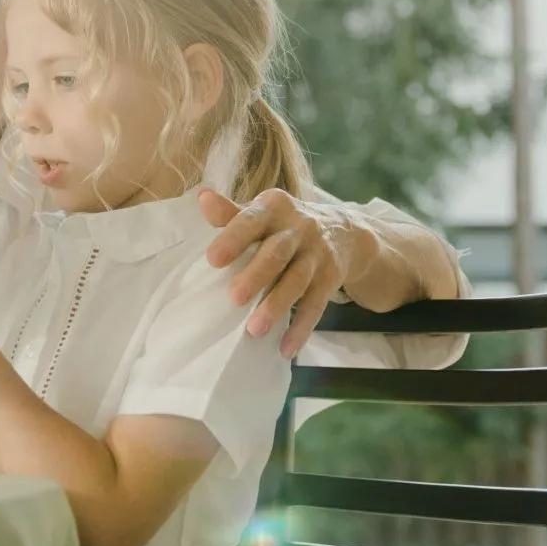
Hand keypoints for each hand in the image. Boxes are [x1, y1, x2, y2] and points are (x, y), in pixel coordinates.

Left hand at [200, 187, 345, 358]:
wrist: (344, 232)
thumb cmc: (285, 225)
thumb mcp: (263, 212)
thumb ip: (231, 212)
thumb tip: (202, 197)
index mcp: (275, 207)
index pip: (252, 219)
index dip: (234, 237)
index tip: (213, 258)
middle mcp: (300, 227)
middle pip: (278, 252)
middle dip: (256, 275)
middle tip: (234, 298)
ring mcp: (318, 254)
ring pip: (297, 281)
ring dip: (277, 306)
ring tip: (254, 330)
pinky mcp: (331, 278)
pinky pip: (316, 305)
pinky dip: (301, 328)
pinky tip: (285, 348)